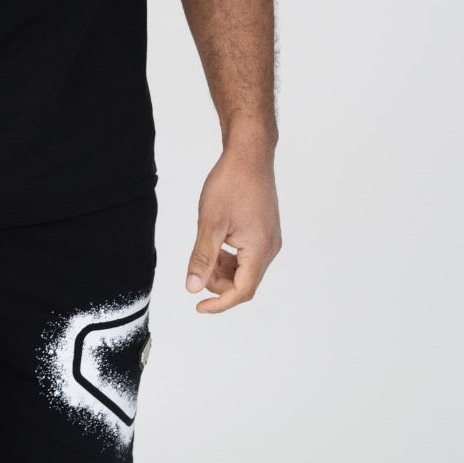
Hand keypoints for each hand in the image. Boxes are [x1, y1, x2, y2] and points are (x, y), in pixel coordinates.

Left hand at [185, 147, 280, 313]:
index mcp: (260, 249)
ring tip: (206, 249)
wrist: (249, 155)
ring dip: (223, 269)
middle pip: (244, 283)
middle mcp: (270, 248)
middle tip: (197, 267)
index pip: (242, 291)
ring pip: (246, 269)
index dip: (219, 303)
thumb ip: (202, 257)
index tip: (198, 308)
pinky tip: (217, 241)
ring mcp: (270, 239)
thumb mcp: (210, 222)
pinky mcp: (265, 231)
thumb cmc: (231, 183)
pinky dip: (231, 257)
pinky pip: (248, 255)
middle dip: (218, 282)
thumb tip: (192, 287)